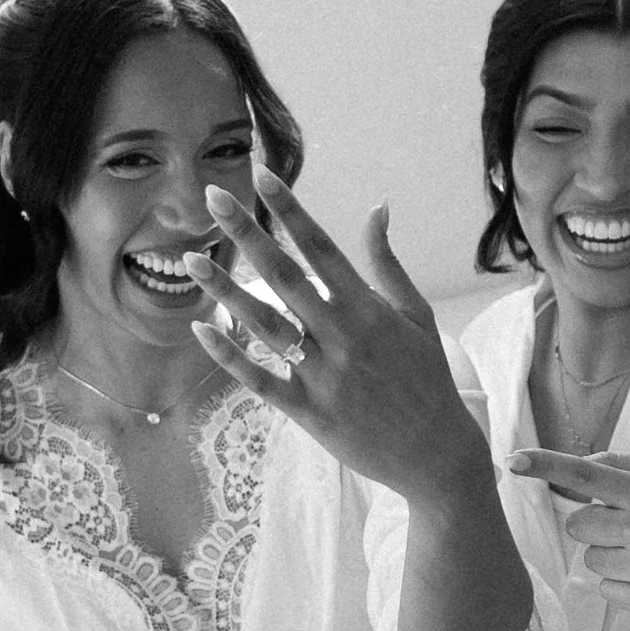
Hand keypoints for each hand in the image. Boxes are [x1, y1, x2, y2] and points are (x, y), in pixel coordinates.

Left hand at [193, 171, 489, 508]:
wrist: (437, 454)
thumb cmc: (427, 378)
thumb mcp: (416, 315)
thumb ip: (387, 262)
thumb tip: (377, 206)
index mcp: (369, 309)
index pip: (322, 248)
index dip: (291, 210)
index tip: (262, 175)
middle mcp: (343, 336)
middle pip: (285, 276)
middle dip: (247, 233)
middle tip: (213, 196)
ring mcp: (324, 375)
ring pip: (265, 326)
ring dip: (226, 291)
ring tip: (192, 259)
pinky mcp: (309, 412)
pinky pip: (260, 380)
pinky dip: (230, 356)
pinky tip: (200, 328)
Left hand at [509, 452, 629, 624]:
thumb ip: (620, 466)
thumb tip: (578, 466)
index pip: (589, 476)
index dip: (549, 466)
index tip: (514, 459)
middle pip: (577, 524)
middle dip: (592, 522)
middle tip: (627, 525)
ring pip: (588, 558)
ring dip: (608, 553)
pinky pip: (603, 587)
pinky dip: (619, 581)